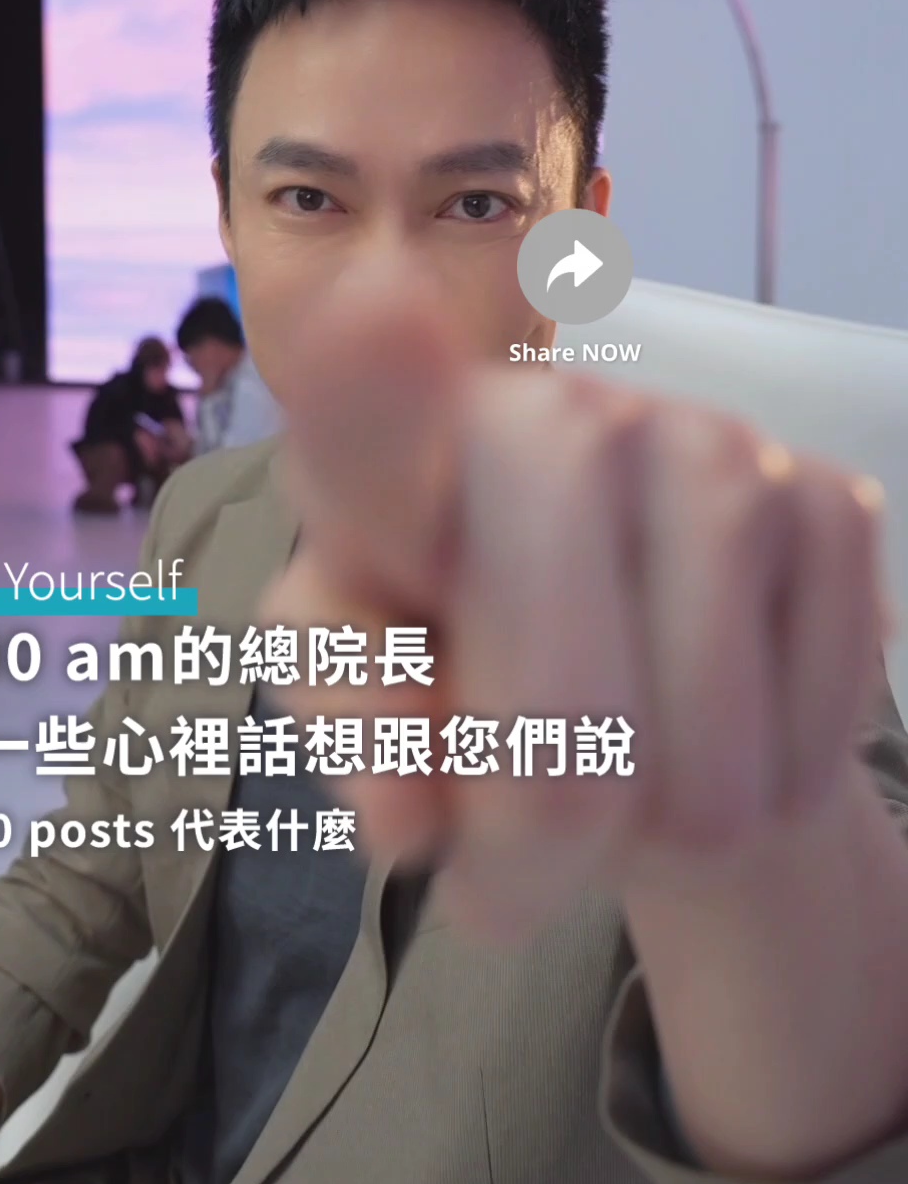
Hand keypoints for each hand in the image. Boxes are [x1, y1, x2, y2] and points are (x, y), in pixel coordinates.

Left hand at [263, 272, 890, 939]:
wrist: (641, 703)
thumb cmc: (472, 690)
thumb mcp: (371, 712)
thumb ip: (358, 749)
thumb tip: (408, 819)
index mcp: (396, 463)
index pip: (372, 422)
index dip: (371, 381)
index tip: (367, 306)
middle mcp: (553, 415)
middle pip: (561, 693)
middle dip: (544, 829)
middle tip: (515, 876)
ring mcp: (705, 439)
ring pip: (702, 729)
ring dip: (666, 827)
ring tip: (626, 814)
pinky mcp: (827, 494)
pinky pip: (814, 712)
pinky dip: (774, 783)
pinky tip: (731, 748)